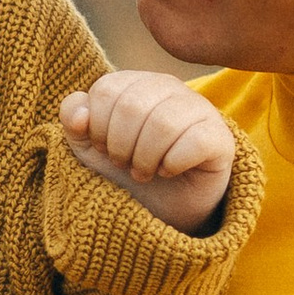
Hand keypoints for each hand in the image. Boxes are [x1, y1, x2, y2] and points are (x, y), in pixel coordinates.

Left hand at [60, 70, 234, 229]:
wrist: (161, 212)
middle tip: (125, 164)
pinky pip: (194, 142)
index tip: (104, 148)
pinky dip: (172, 165)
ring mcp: (199, 109)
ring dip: (144, 159)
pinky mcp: (220, 138)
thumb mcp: (88, 147)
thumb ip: (73, 120)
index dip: (97, 128)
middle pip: (132, 106)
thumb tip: (79, 112)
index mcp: (136, 83)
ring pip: (163, 124)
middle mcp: (169, 88)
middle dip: (119, 146)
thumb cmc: (125, 172)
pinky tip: (170, 171)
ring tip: (145, 171)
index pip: (106, 89)